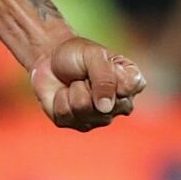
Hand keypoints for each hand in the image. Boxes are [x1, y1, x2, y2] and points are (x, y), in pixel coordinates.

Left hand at [30, 36, 145, 132]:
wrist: (50, 58)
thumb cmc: (78, 55)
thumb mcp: (95, 55)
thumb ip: (106, 78)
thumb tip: (106, 108)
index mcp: (130, 85)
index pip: (129, 87)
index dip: (110, 75)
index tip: (101, 62)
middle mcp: (119, 106)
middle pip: (106, 105)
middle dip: (88, 83)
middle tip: (85, 75)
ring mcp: (98, 119)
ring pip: (83, 109)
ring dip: (73, 90)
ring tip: (74, 83)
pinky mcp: (75, 124)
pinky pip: (65, 114)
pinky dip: (59, 99)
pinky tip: (63, 93)